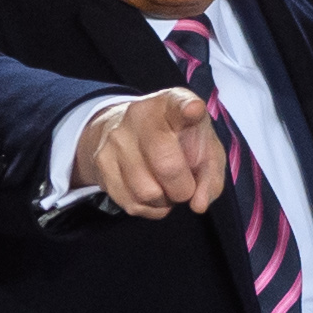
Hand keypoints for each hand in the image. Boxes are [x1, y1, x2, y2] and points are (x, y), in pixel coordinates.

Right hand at [74, 89, 227, 219]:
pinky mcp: (101, 163)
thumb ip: (210, 174)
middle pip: (166, 165)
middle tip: (186, 187)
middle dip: (183, 188)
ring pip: (148, 192)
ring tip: (166, 187)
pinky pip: (132, 204)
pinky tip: (152, 192)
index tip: (193, 110)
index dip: (188, 108)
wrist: (119, 129)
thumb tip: (198, 204)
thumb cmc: (174, 139)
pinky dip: (149, 208)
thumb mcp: (203, 146)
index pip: (179, 103)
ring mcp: (116, 139)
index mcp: (170, 105)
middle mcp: (139, 116)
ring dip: (164, 200)